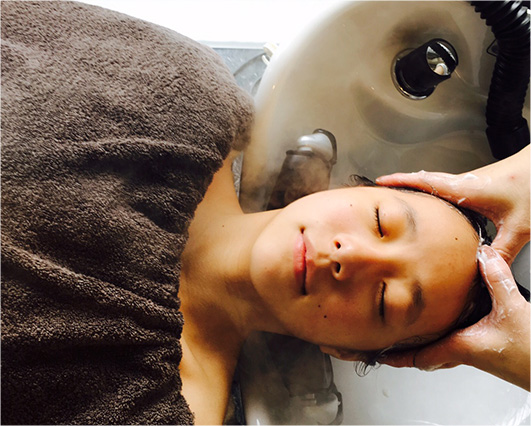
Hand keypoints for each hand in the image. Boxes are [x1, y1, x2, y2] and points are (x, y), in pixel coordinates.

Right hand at [376, 146, 529, 263]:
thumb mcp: (519, 227)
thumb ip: (502, 252)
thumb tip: (486, 269)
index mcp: (466, 189)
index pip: (424, 183)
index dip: (399, 182)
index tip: (380, 182)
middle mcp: (465, 182)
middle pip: (424, 182)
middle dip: (402, 186)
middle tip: (384, 193)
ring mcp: (473, 181)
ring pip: (437, 184)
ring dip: (418, 188)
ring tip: (403, 201)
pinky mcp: (481, 183)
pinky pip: (450, 188)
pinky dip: (436, 193)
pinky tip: (439, 206)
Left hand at [379, 246, 529, 390]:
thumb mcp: (513, 309)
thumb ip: (497, 279)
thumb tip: (484, 255)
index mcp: (462, 346)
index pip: (419, 356)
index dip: (395, 356)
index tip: (378, 354)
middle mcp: (465, 353)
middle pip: (425, 356)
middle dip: (404, 352)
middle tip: (386, 344)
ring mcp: (476, 354)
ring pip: (440, 351)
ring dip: (423, 344)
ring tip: (408, 333)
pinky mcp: (487, 350)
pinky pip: (457, 344)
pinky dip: (444, 336)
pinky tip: (448, 325)